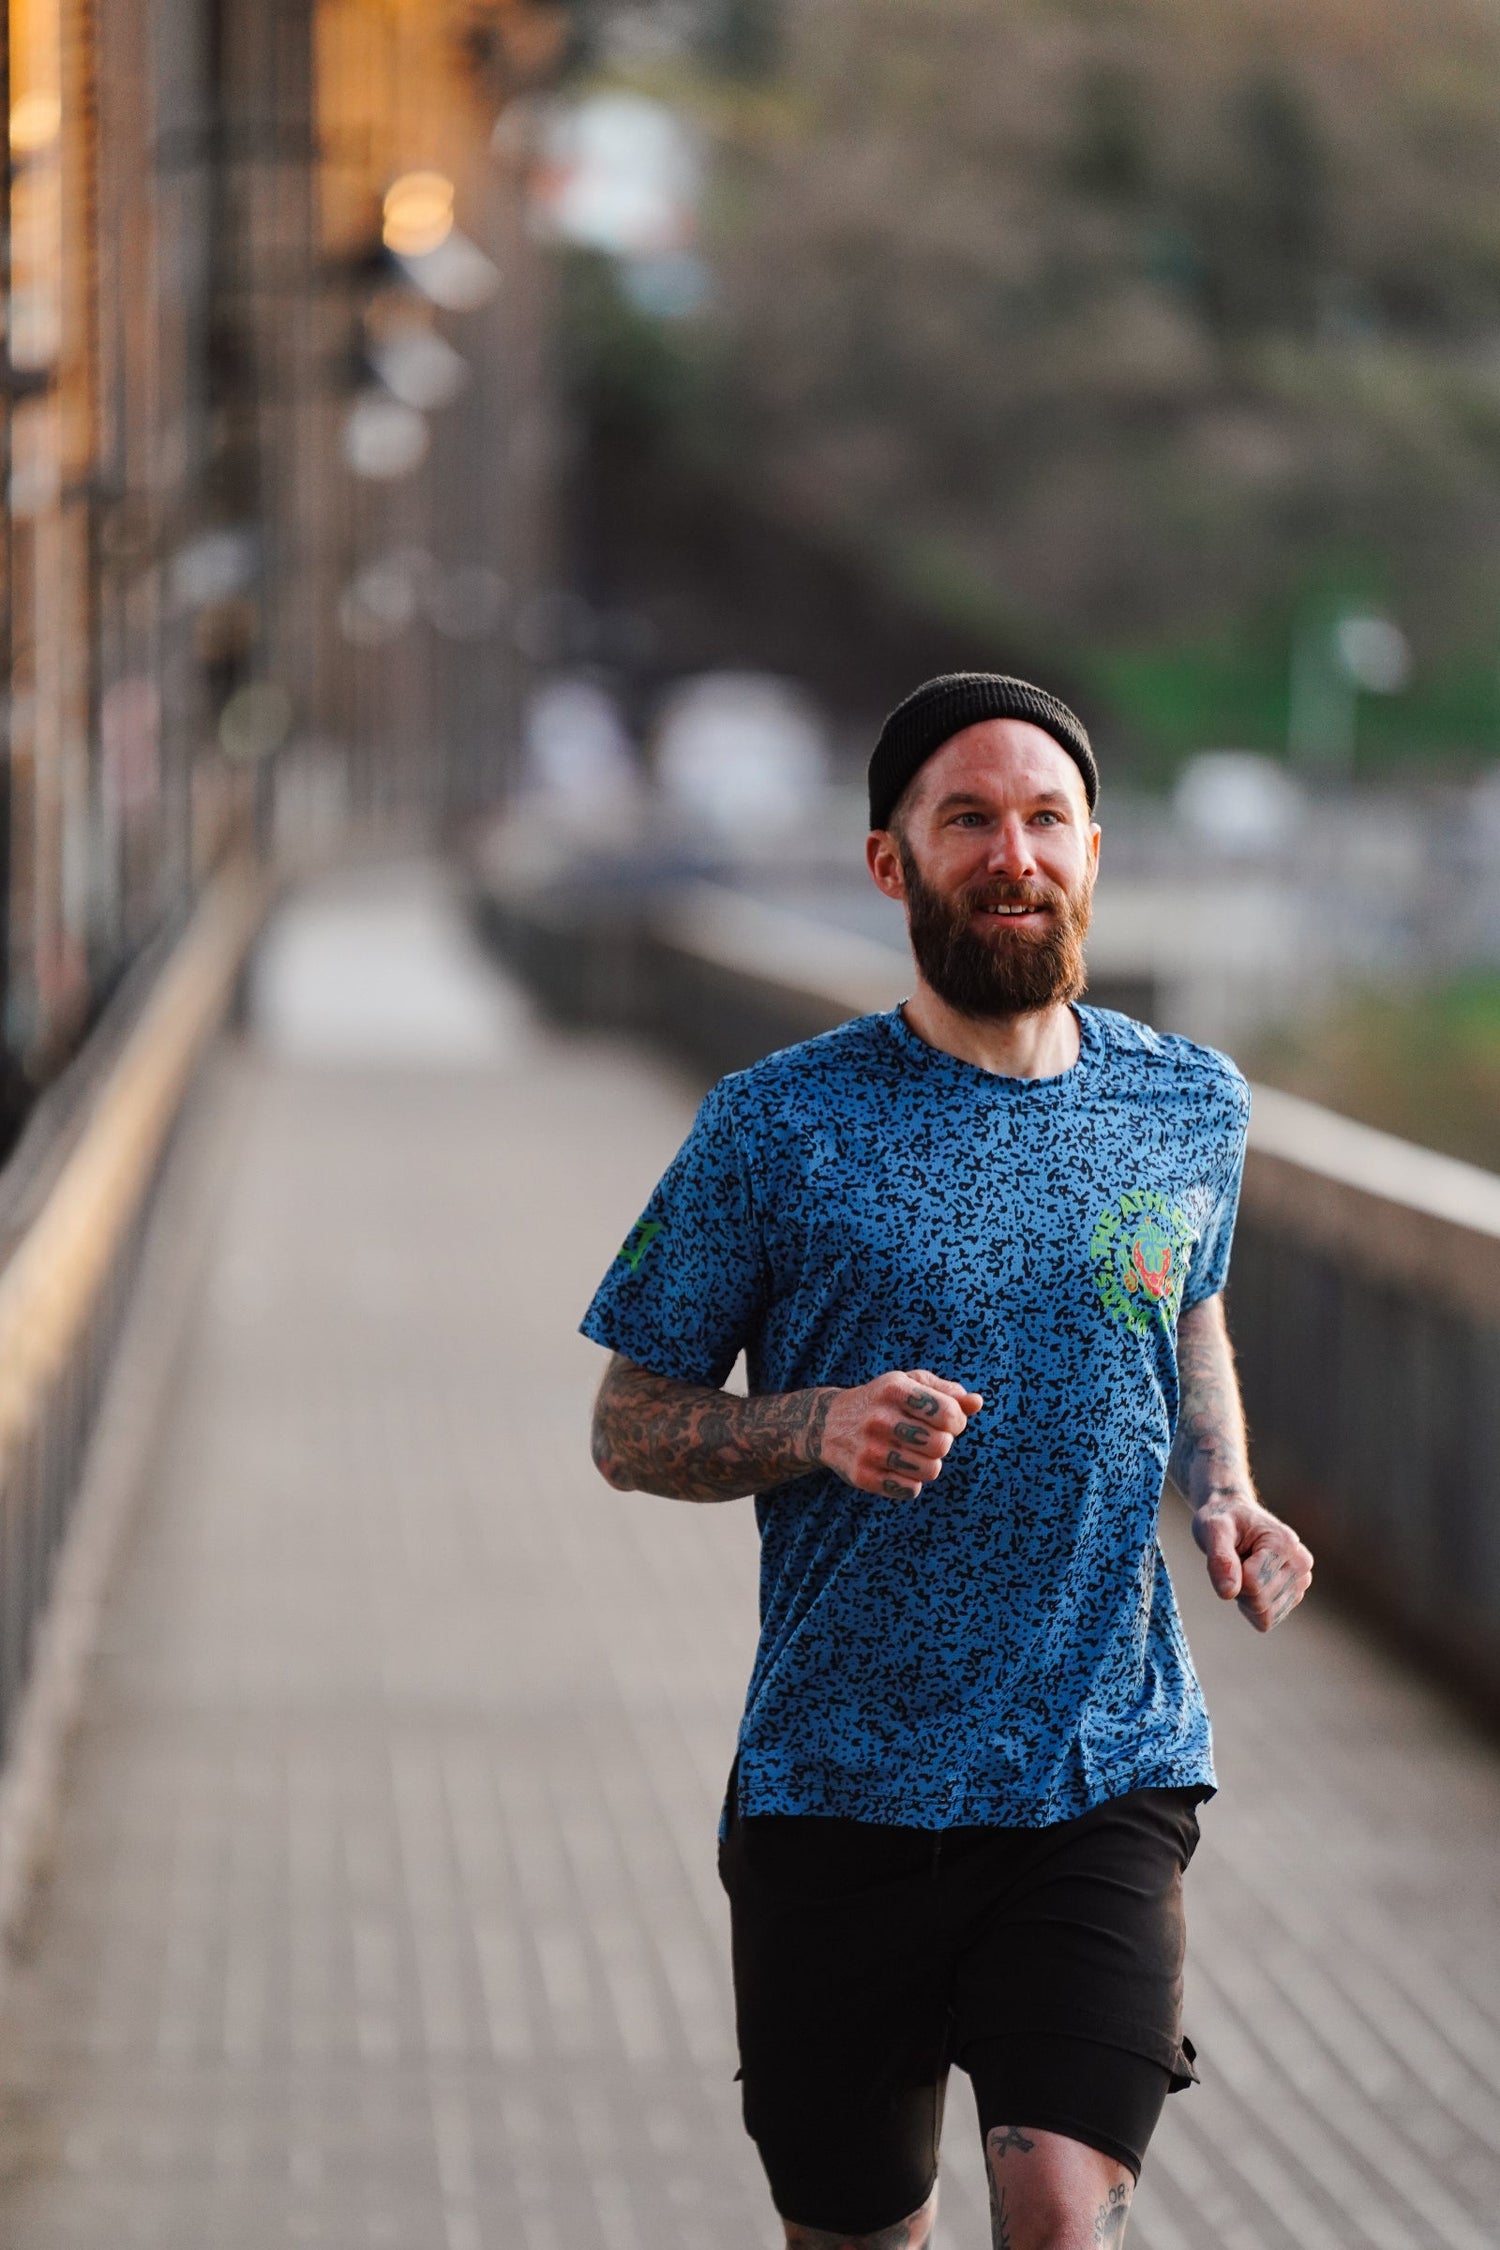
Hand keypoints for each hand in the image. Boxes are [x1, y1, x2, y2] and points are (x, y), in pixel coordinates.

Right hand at [817, 1369, 981, 1499]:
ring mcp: (868, 1449)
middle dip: (942, 1443)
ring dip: (929, 1464)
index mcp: (893, 1389)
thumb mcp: (910, 1384)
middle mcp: (878, 1418)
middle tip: (927, 1438)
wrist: (827, 1424)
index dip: (956, 1421)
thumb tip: (977, 1403)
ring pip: (930, 1470)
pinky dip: (911, 1481)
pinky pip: (910, 1490)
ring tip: (913, 1453)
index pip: (949, 1413)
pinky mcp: (861, 1476)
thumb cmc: (882, 1401)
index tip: (946, 1421)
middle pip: (942, 1445)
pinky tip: (897, 1467)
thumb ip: (947, 1392)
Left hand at [1192, 1492, 1313, 1631]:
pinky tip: (1250, 1583)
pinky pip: (1266, 1621)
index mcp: (1285, 1543)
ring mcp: (1301, 1583)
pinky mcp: (1294, 1597)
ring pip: (1264, 1616)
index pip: (1253, 1584)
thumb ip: (1219, 1559)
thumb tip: (1227, 1593)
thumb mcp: (1213, 1528)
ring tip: (1244, 1570)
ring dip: (1245, 1599)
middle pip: (1259, 1603)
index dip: (1231, 1575)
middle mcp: (1301, 1564)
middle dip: (1238, 1588)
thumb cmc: (1224, 1519)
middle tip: (1235, 1562)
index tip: (1231, 1551)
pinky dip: (1251, 1608)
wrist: (1236, 1518)